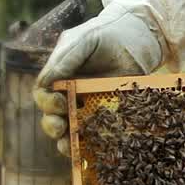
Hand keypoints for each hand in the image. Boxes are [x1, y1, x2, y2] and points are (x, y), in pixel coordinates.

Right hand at [33, 4, 162, 155]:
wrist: (141, 35)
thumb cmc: (108, 33)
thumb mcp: (84, 40)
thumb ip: (65, 60)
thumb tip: (46, 83)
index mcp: (61, 75)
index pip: (44, 93)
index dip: (47, 102)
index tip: (60, 103)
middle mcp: (72, 92)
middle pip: (54, 115)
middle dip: (52, 125)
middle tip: (60, 127)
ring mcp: (91, 103)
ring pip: (72, 128)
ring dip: (67, 141)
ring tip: (69, 147)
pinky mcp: (111, 112)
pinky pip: (98, 132)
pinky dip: (93, 143)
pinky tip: (92, 151)